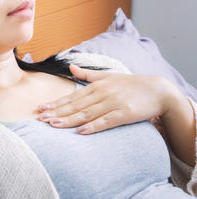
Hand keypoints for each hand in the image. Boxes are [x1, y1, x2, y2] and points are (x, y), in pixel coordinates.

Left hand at [36, 64, 176, 134]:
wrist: (159, 90)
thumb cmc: (131, 85)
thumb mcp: (108, 76)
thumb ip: (88, 75)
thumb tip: (70, 67)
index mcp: (96, 86)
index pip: (72, 97)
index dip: (56, 103)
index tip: (41, 109)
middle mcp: (102, 93)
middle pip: (75, 105)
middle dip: (57, 112)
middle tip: (40, 118)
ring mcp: (113, 103)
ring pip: (87, 113)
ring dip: (69, 119)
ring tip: (53, 125)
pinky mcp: (125, 113)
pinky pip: (106, 121)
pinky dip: (93, 126)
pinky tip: (81, 131)